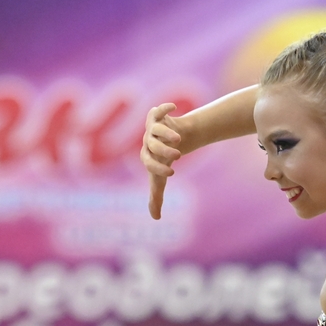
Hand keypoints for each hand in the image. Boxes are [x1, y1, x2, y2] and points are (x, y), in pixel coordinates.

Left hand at [140, 103, 181, 218]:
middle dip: (163, 150)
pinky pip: (159, 109)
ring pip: (156, 128)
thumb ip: (156, 197)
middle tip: (178, 156)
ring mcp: (153, 127)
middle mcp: (147, 140)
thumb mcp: (160, 179)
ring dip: (166, 133)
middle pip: (152, 144)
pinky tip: (173, 106)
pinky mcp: (161, 115)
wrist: (174, 139)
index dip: (158, 168)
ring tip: (179, 140)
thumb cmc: (164, 161)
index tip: (172, 174)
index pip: (148, 161)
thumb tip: (155, 219)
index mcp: (146, 155)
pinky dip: (164, 107)